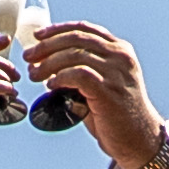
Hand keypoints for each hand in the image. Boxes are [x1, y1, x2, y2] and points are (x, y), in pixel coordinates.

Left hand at [27, 18, 168, 168]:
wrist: (140, 140)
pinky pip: (78, 74)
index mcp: (120, 50)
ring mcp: (116, 72)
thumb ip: (83, 70)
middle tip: (29, 57)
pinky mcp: (109, 90)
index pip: (85, 29)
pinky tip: (51, 85)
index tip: (38, 36)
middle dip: (47, 46)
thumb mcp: (104, 83)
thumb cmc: (118, 115)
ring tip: (34, 75)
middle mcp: (120, 57)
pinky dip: (60, 77)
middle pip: (76, 38)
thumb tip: (49, 65)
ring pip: (74, 54)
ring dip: (49, 63)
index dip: (58, 30)